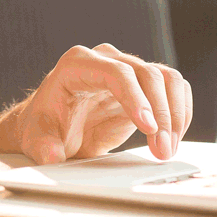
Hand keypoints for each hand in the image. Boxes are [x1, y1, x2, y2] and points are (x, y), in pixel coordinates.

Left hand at [0, 44, 191, 163]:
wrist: (53, 128)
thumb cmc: (44, 127)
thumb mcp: (36, 139)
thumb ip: (44, 146)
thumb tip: (53, 156)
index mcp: (76, 64)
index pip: (115, 72)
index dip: (135, 98)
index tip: (148, 127)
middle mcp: (105, 60)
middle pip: (146, 74)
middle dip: (160, 113)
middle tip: (163, 150)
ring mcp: (127, 69)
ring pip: (166, 78)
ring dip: (175, 114)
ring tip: (168, 148)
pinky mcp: (143, 86)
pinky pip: (173, 88)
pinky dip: (179, 112)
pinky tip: (172, 138)